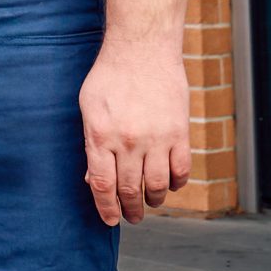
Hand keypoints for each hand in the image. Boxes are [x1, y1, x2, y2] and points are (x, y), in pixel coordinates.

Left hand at [79, 37, 191, 224]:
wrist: (142, 49)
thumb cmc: (110, 76)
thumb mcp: (88, 107)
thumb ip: (91, 143)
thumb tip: (93, 179)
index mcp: (100, 135)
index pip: (102, 185)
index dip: (105, 208)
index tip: (110, 221)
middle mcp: (127, 141)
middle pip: (129, 190)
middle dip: (130, 210)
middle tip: (133, 217)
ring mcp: (156, 138)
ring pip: (157, 186)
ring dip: (154, 199)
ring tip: (151, 201)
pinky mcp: (179, 133)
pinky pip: (181, 170)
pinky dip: (176, 183)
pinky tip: (170, 183)